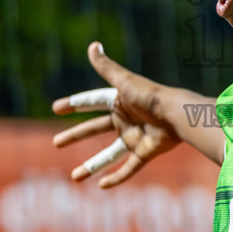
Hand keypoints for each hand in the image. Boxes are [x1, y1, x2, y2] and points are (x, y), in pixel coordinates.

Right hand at [51, 42, 186, 187]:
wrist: (176, 115)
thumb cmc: (150, 96)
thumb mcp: (124, 81)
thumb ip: (107, 67)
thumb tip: (92, 45)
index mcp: (119, 102)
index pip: (92, 102)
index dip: (75, 103)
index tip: (56, 108)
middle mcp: (125, 120)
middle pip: (95, 129)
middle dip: (75, 135)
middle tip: (56, 142)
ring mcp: (134, 137)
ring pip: (108, 155)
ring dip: (92, 166)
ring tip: (75, 177)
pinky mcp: (145, 152)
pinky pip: (129, 168)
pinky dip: (117, 178)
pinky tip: (103, 186)